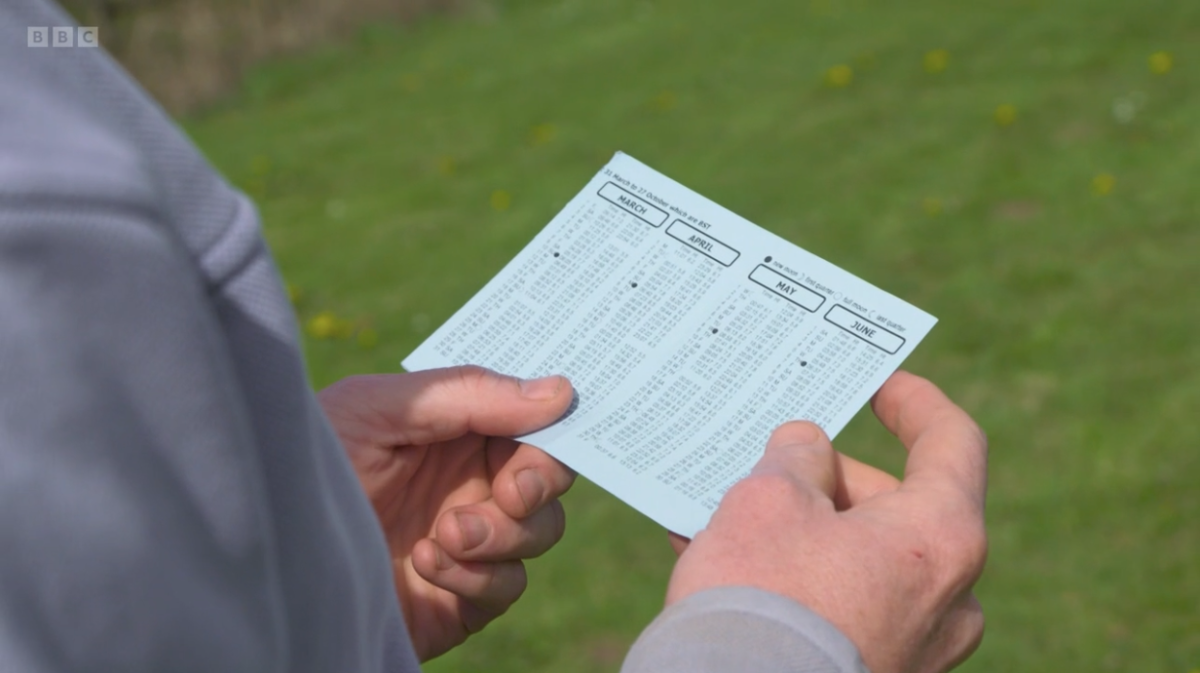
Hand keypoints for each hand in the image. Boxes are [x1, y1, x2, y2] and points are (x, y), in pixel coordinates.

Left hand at [317, 366, 575, 660]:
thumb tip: (560, 393)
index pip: (527, 419)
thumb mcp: (375, 410)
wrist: (264, 565)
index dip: (550, 425)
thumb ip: (466, 394)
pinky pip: (507, 585)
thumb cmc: (308, 466)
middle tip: (513, 491)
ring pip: (539, 531)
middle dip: (540, 481)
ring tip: (448, 534)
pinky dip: (479, 576)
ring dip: (506, 533)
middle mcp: (464, 481)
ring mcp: (467, 540)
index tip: (551, 428)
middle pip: (546, 477)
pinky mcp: (460, 597)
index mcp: (450, 428)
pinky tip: (427, 563)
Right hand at [666, 371, 987, 672]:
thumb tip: (807, 450)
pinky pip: (848, 606)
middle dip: (828, 479)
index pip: (954, 443)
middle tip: (767, 466)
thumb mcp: (769, 498)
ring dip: (806, 529)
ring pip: (865, 558)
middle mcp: (949, 598)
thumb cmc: (762, 599)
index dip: (916, 403)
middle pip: (897, 505)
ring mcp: (919, 648)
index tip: (880, 385)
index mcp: (941, 537)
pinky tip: (736, 566)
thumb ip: (797, 456)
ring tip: (731, 516)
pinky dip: (803, 577)